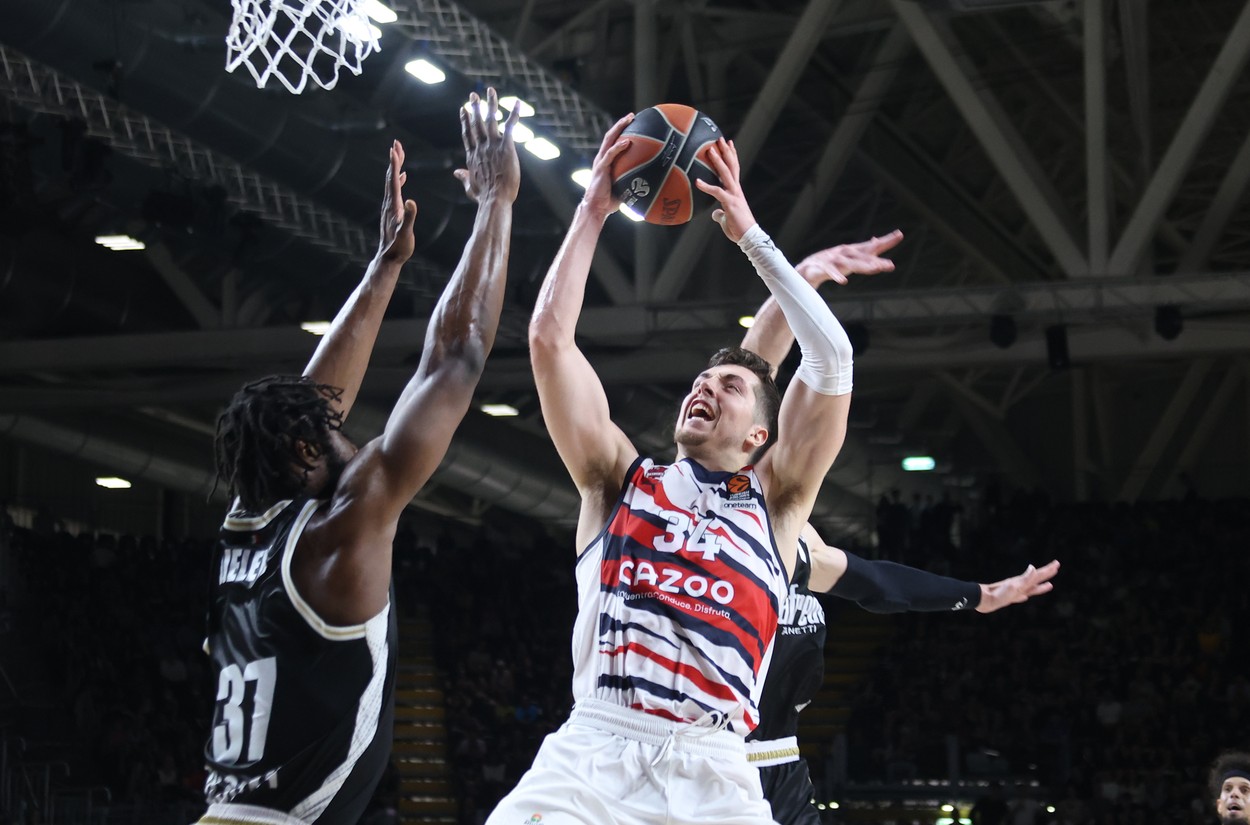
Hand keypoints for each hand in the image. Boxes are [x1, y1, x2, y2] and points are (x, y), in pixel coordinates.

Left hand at [378, 139, 417, 263]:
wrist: (389, 258)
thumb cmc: (399, 248)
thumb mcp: (406, 233)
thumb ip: (409, 217)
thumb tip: (412, 201)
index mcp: (393, 206)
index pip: (394, 180)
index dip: (395, 164)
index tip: (394, 149)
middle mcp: (389, 203)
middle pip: (391, 176)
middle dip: (394, 159)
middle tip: (396, 143)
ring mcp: (390, 206)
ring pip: (392, 181)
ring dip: (396, 166)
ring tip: (399, 153)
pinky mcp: (393, 210)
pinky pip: (395, 190)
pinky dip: (399, 179)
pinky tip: (403, 176)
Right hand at [454, 87, 521, 203]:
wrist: (495, 198)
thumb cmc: (484, 196)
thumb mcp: (470, 187)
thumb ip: (464, 177)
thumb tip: (456, 172)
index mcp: (472, 156)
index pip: (467, 134)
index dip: (465, 121)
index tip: (463, 109)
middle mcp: (481, 147)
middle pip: (477, 123)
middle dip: (475, 107)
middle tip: (473, 95)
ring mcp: (493, 145)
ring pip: (491, 120)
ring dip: (490, 104)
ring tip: (490, 91)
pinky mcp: (506, 147)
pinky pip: (511, 126)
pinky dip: (514, 114)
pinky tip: (518, 104)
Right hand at [581, 113, 634, 220]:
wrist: (596, 208)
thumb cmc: (610, 201)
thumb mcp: (625, 188)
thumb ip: (635, 181)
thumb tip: (653, 182)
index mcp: (607, 161)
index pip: (614, 142)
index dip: (622, 131)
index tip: (634, 123)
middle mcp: (602, 158)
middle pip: (611, 136)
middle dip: (621, 124)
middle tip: (633, 116)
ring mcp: (601, 162)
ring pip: (610, 140)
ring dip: (619, 128)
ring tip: (629, 120)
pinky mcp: (601, 168)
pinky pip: (610, 155)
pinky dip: (619, 147)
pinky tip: (628, 142)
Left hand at [695, 138, 756, 242]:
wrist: (748, 237)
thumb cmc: (738, 229)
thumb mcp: (726, 219)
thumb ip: (720, 213)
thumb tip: (714, 213)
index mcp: (736, 191)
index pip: (734, 169)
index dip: (731, 156)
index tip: (728, 143)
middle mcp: (736, 189)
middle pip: (732, 166)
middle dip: (726, 152)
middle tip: (720, 138)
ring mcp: (734, 195)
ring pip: (727, 174)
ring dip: (718, 161)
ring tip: (710, 150)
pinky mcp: (730, 203)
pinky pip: (717, 192)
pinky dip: (706, 186)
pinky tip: (697, 182)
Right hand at [796, 230, 902, 286]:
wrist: (807, 269)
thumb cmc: (831, 263)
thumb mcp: (849, 258)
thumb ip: (864, 252)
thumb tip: (877, 240)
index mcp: (852, 251)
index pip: (872, 246)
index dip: (886, 241)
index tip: (900, 235)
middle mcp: (845, 253)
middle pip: (864, 256)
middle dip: (877, 260)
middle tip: (890, 265)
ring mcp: (833, 259)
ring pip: (850, 263)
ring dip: (862, 266)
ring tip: (874, 270)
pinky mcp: (822, 266)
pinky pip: (830, 272)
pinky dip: (836, 276)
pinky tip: (844, 281)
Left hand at [976, 560, 1059, 613]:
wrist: (982, 599)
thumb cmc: (997, 594)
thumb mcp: (1013, 587)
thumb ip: (1024, 579)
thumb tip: (1033, 567)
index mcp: (1022, 582)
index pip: (1038, 574)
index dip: (1048, 570)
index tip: (1056, 564)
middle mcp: (1020, 585)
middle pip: (1036, 578)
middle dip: (1047, 573)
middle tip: (1056, 566)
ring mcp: (1015, 592)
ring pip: (1030, 588)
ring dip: (1040, 586)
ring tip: (1049, 585)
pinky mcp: (1008, 598)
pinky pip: (1020, 596)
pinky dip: (1026, 595)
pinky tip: (1026, 597)